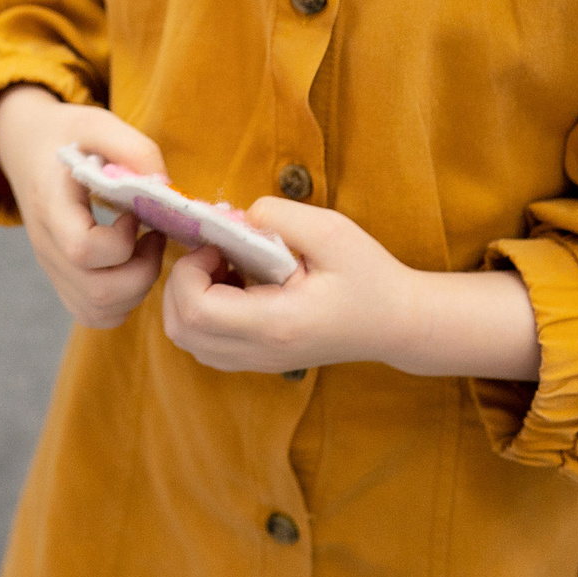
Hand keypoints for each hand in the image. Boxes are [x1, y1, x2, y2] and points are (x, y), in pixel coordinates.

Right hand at [0, 87, 169, 328]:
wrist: (27, 147)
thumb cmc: (67, 134)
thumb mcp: (98, 122)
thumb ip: (134, 149)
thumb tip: (166, 190)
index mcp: (51, 203)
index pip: (81, 249)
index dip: (121, 243)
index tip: (134, 215)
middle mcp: (46, 243)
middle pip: (97, 291)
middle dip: (141, 273)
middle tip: (153, 237)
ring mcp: (51, 266)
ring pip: (97, 310)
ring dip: (136, 290)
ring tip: (145, 251)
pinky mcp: (61, 279)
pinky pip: (93, 314)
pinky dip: (122, 302)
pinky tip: (131, 266)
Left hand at [160, 199, 541, 380]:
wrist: (397, 323)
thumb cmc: (369, 276)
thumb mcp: (330, 230)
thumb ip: (277, 215)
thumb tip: (234, 218)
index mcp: (277, 323)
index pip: (196, 310)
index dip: (190, 271)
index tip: (219, 245)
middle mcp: (261, 351)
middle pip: (180, 329)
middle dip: (183, 282)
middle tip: (218, 253)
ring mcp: (259, 361)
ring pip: (189, 340)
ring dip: (191, 298)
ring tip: (228, 268)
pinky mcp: (260, 359)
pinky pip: (207, 343)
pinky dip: (204, 313)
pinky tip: (237, 286)